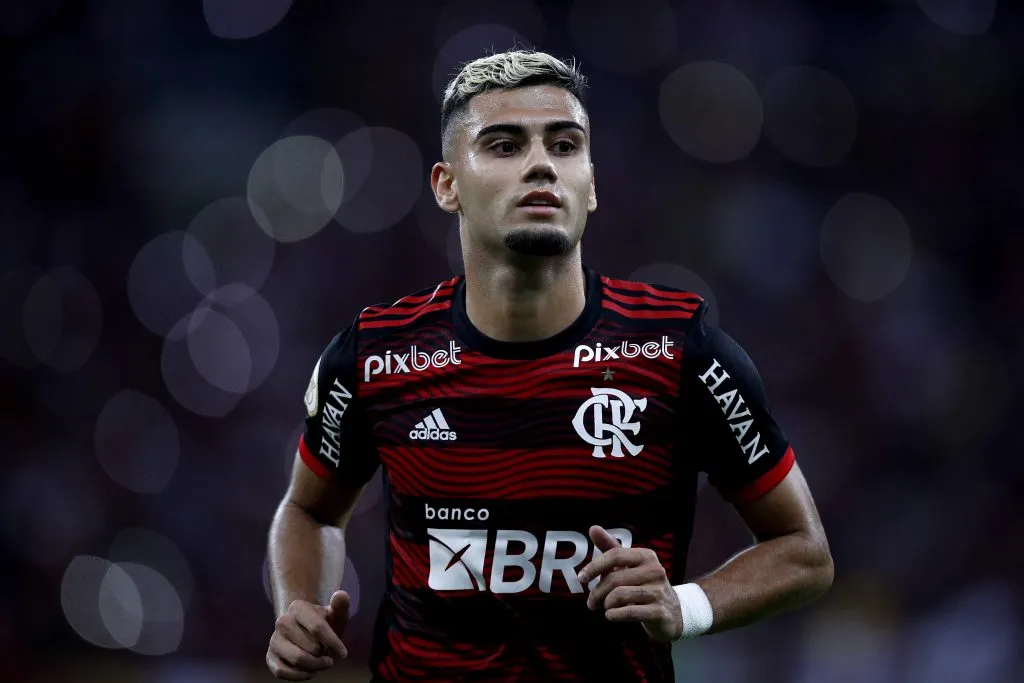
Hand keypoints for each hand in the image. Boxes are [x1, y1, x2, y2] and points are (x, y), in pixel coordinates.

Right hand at [267, 590, 349, 679]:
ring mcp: (274, 639)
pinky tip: (309, 672)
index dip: (333, 643)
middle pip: (311, 648)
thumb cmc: (325, 623)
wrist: (307, 631)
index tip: (343, 654)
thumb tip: (341, 594)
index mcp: (298, 607)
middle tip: (327, 653)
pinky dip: (299, 676)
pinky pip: (282, 672)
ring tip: (321, 663)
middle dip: (324, 655)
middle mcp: (282, 621)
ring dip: (315, 666)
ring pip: (298, 660)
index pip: (318, 627)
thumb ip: (340, 605)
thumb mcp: (335, 614)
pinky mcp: (270, 656)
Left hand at [577, 526, 681, 642]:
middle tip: (591, 602)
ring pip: (619, 596)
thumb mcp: (628, 565)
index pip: (615, 555)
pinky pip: (629, 612)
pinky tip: (611, 615)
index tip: (581, 578)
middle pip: (614, 579)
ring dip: (606, 604)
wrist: (671, 612)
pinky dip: (615, 614)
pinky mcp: (659, 612)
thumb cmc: (643, 584)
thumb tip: (593, 528)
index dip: (595, 566)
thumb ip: (610, 547)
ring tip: (606, 607)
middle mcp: (655, 571)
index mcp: (646, 556)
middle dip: (597, 592)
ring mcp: (658, 592)